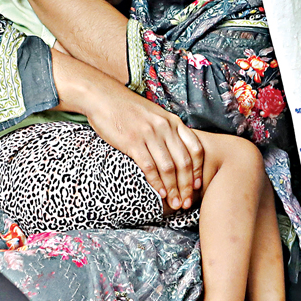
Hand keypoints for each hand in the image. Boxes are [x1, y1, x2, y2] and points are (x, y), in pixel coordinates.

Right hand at [78, 86, 205, 210]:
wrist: (102, 96)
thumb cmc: (127, 108)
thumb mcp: (154, 114)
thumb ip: (167, 130)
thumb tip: (176, 151)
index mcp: (173, 121)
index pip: (195, 148)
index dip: (198, 170)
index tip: (197, 187)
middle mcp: (165, 128)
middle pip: (184, 162)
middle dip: (187, 186)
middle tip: (187, 203)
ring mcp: (149, 135)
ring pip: (168, 168)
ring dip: (173, 189)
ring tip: (175, 204)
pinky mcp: (132, 142)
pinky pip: (149, 167)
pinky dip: (156, 183)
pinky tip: (160, 194)